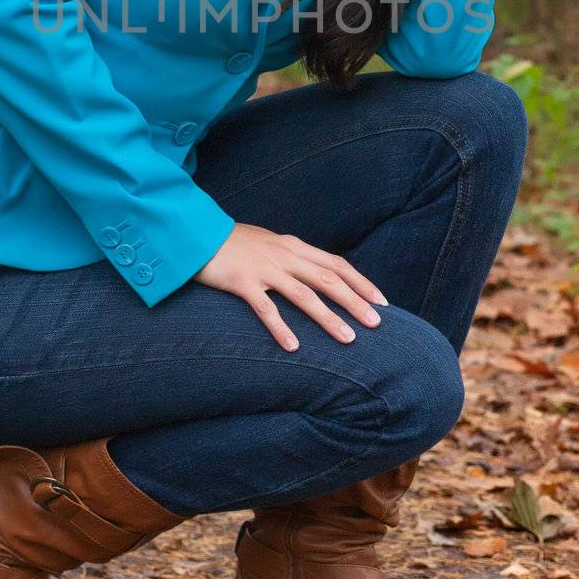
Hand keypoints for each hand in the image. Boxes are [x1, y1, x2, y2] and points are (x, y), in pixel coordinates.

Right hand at [193, 222, 388, 351]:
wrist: (196, 231)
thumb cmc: (232, 242)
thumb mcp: (269, 243)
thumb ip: (291, 256)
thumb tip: (314, 270)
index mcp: (293, 246)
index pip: (336, 264)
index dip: (361, 282)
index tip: (382, 301)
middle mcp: (284, 256)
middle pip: (329, 279)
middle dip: (355, 301)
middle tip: (377, 323)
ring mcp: (264, 269)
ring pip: (305, 295)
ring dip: (329, 318)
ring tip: (348, 339)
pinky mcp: (242, 281)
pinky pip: (266, 308)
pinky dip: (281, 327)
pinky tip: (293, 347)